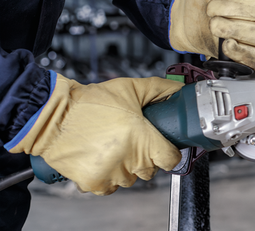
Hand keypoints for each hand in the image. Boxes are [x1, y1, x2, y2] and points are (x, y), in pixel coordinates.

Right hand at [8, 74, 182, 194]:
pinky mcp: (94, 182)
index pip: (170, 159)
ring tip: (113, 146)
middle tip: (133, 140)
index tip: (162, 145)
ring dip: (126, 167)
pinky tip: (101, 158)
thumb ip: (160, 89)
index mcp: (143, 139)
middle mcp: (129, 160)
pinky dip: (108, 176)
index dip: (168, 151)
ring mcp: (111, 174)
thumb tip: (181, 90)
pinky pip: (110, 187)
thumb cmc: (90, 103)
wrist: (52, 116)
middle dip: (146, 156)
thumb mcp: (130, 88)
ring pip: (131, 178)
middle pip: (151, 169)